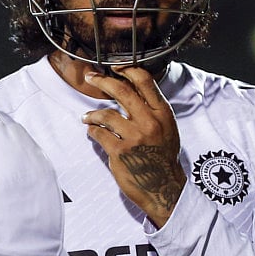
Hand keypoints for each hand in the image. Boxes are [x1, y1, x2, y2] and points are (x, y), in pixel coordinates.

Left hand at [82, 66, 184, 226]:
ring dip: (92, 114)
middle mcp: (150, 122)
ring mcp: (134, 136)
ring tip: (87, 117)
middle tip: (90, 77)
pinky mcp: (120, 152)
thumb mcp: (167, 128)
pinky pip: (98, 134)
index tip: (114, 67)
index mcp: (163, 114)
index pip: (144, 81)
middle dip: (101, 81)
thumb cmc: (163, 157)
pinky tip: (92, 132)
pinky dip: (92, 131)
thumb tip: (130, 88)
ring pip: (105, 113)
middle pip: (121, 91)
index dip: (127, 69)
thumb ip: (152, 110)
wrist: (164, 188)